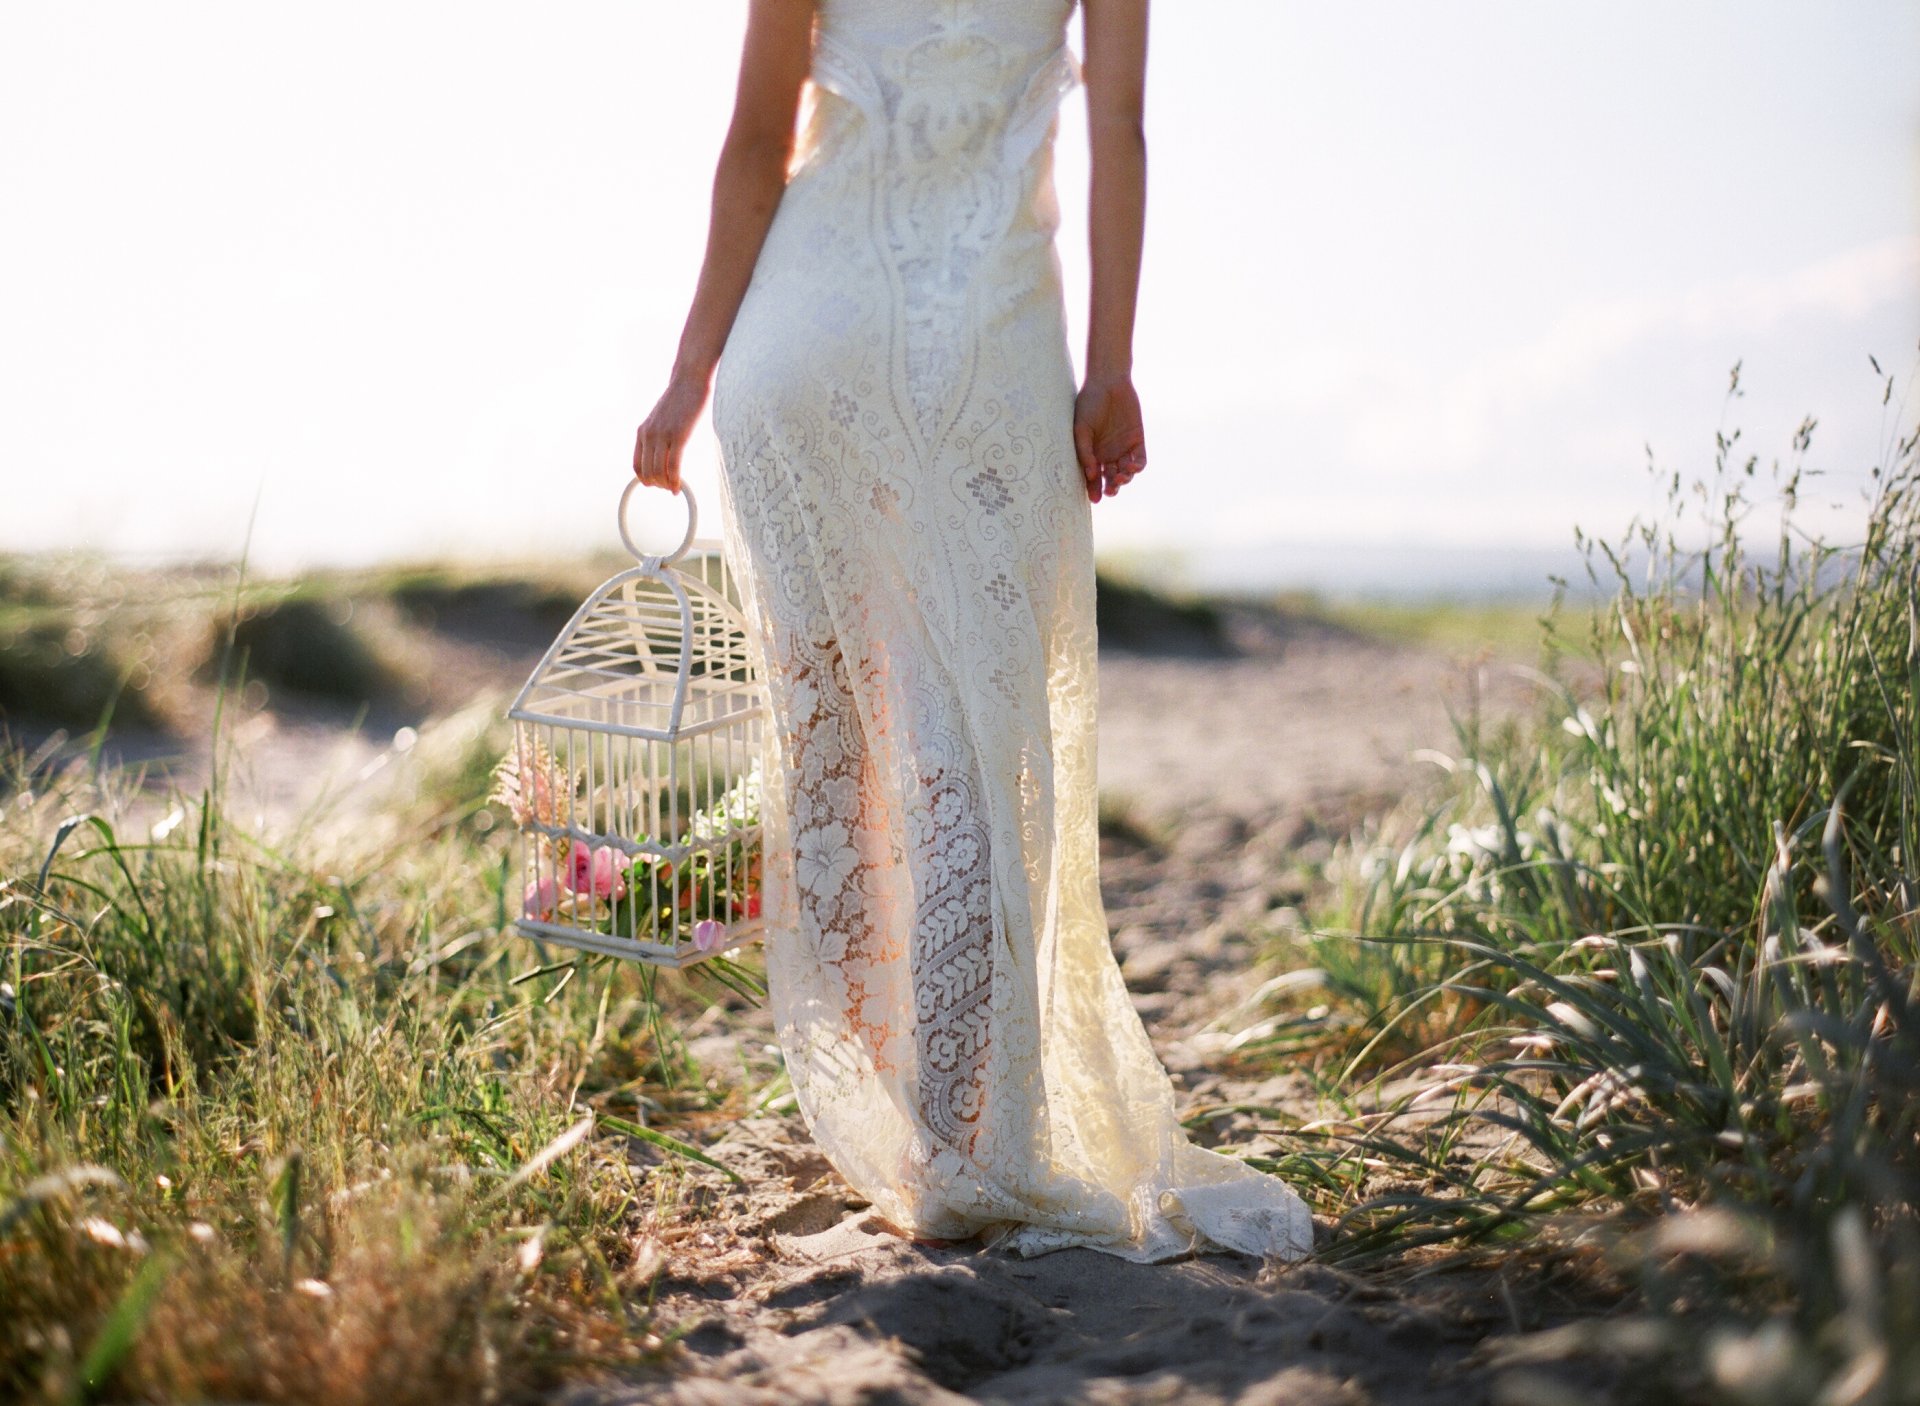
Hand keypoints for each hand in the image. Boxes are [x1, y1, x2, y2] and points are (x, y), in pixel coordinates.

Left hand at [633, 375, 707, 492]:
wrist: (689, 380)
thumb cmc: (681, 399)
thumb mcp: (662, 419)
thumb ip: (659, 435)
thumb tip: (667, 453)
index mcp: (642, 431)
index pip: (637, 465)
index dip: (645, 479)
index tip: (658, 484)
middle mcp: (648, 435)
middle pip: (647, 472)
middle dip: (658, 485)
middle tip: (670, 488)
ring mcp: (662, 435)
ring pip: (659, 472)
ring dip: (667, 485)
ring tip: (675, 488)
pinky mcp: (678, 436)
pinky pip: (673, 466)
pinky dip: (676, 481)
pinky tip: (679, 487)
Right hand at [1072, 374, 1146, 502]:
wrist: (1108, 383)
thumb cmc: (1088, 404)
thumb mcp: (1081, 430)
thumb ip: (1085, 452)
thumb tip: (1091, 475)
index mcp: (1092, 454)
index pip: (1093, 478)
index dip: (1093, 490)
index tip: (1095, 499)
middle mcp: (1108, 454)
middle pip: (1110, 479)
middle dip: (1111, 488)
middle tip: (1110, 490)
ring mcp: (1123, 449)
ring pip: (1126, 473)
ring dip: (1124, 479)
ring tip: (1119, 476)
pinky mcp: (1137, 441)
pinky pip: (1140, 460)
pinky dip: (1137, 467)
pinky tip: (1131, 467)